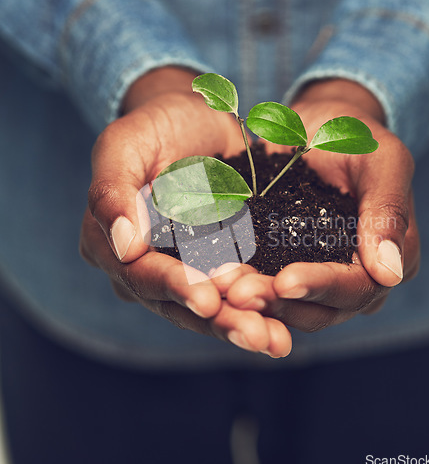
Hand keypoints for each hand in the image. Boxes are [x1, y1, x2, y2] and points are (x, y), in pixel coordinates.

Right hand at [79, 67, 291, 356]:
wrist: (196, 121)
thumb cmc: (155, 126)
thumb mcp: (125, 144)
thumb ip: (114, 190)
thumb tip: (123, 245)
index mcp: (110, 244)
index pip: (140, 273)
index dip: (173, 287)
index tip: (206, 298)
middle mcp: (144, 267)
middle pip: (178, 304)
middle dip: (218, 320)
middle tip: (255, 335)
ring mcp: (183, 269)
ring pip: (210, 308)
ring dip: (243, 325)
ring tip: (276, 342)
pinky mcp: (218, 264)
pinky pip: (236, 293)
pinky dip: (258, 309)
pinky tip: (284, 328)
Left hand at [226, 79, 419, 330]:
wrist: (318, 129)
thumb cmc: (355, 136)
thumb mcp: (382, 160)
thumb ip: (388, 210)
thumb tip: (389, 274)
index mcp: (390, 259)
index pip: (357, 287)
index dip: (321, 286)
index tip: (285, 280)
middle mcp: (355, 278)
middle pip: (320, 309)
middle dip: (279, 302)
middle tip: (238, 293)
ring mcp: (318, 276)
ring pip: (289, 306)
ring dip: (256, 301)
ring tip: (222, 289)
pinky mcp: (285, 265)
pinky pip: (265, 284)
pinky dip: (242, 284)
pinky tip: (214, 278)